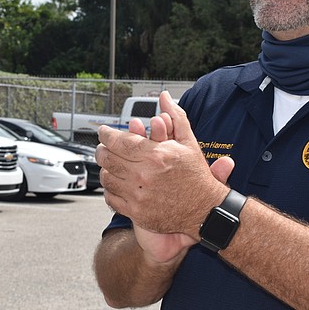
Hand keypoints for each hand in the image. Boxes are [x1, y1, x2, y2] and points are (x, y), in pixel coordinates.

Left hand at [97, 91, 229, 239]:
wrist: (206, 210)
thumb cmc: (197, 176)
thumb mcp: (188, 142)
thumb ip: (175, 116)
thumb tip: (165, 97)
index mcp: (155, 155)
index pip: (119, 141)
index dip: (107, 134)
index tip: (104, 132)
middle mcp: (144, 175)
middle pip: (108, 158)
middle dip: (102, 149)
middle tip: (103, 147)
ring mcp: (138, 195)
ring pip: (107, 178)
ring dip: (104, 168)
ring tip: (109, 163)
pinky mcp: (136, 212)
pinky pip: (111, 198)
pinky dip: (109, 189)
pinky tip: (115, 182)